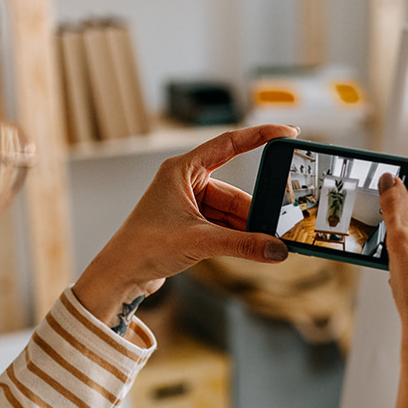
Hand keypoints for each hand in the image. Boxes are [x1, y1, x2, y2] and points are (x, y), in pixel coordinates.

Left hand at [72, 124, 296, 339]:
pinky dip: (241, 236)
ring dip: (250, 228)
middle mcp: (187, 182)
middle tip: (283, 220)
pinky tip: (256, 247)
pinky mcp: (193, 224)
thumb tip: (276, 249)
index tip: (287, 133)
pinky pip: (227, 225)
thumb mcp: (199, 241)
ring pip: (233, 212)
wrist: (120, 274)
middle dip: (258, 209)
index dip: (260, 136)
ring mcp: (191, 203)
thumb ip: (242, 245)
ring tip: (270, 242)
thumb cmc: (143, 247)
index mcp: (182, 170)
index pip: (229, 144)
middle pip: (236, 191)